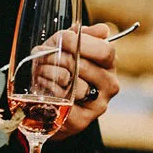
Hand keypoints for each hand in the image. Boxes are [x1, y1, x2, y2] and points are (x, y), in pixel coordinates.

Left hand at [50, 24, 121, 141]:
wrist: (51, 104)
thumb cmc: (62, 70)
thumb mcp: (70, 47)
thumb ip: (84, 35)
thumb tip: (102, 31)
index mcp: (109, 65)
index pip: (105, 51)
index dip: (82, 43)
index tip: (63, 39)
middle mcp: (109, 86)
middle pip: (86, 66)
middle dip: (60, 58)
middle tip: (46, 54)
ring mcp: (98, 105)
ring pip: (74, 85)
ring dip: (52, 73)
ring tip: (42, 70)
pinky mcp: (82, 121)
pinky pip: (63, 101)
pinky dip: (50, 90)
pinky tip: (44, 85)